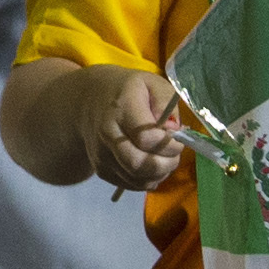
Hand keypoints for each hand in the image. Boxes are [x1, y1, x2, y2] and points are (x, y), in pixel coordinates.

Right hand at [71, 65, 186, 190]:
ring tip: (164, 158)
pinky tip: (150, 163)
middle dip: (166, 164)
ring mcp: (102, 155)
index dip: (170, 144)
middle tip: (174, 154)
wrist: (89, 102)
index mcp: (120, 109)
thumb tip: (173, 130)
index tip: (178, 137)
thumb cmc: (129, 92)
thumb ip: (166, 102)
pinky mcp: (101, 170)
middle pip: (139, 165)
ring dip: (159, 174)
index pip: (148, 139)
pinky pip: (132, 185)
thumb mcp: (152, 83)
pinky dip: (148, 179)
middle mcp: (107, 135)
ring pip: (137, 179)